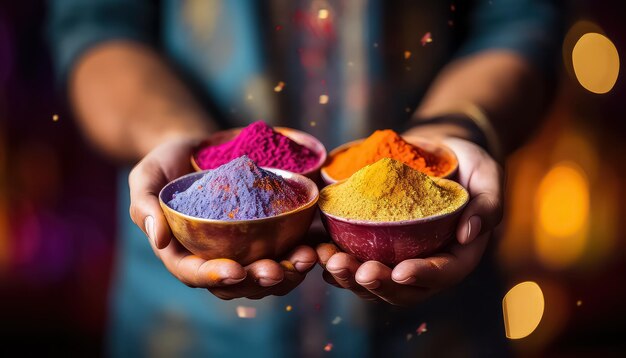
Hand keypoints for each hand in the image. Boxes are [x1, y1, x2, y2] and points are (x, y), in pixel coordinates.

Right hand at [128, 137, 316, 299]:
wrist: (197, 149)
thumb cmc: (166, 164)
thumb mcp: (146, 177)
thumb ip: (144, 206)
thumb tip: (157, 239)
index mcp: (181, 253)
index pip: (194, 274)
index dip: (214, 277)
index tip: (234, 271)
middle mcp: (213, 258)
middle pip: (236, 283)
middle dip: (257, 280)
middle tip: (276, 271)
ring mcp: (241, 249)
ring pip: (264, 274)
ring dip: (287, 272)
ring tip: (304, 259)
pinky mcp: (264, 234)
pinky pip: (283, 251)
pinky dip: (299, 252)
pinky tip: (316, 245)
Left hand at [317, 136, 502, 305]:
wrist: (440, 151)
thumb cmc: (469, 164)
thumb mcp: (488, 177)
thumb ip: (487, 205)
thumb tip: (469, 234)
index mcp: (457, 255)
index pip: (443, 274)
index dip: (423, 276)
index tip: (402, 271)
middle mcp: (426, 263)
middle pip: (402, 289)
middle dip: (378, 283)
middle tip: (356, 271)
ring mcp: (398, 257)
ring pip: (373, 282)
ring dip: (349, 277)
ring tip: (329, 260)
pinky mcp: (375, 245)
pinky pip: (355, 261)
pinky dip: (337, 261)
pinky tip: (319, 252)